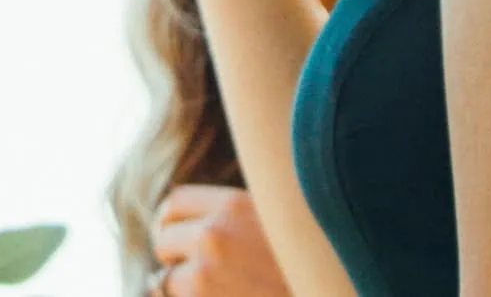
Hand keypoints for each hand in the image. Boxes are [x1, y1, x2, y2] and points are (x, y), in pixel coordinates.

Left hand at [150, 185, 292, 296]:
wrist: (327, 291)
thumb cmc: (306, 264)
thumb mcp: (274, 225)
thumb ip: (235, 218)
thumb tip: (188, 224)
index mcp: (233, 205)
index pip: (174, 203)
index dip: (171, 221)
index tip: (177, 235)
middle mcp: (214, 234)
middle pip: (162, 237)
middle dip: (172, 255)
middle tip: (190, 268)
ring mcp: (207, 274)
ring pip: (167, 278)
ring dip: (182, 288)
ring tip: (218, 289)